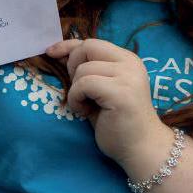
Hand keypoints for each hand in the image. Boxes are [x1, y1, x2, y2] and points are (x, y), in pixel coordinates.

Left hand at [46, 38, 168, 166]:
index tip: (50, 52)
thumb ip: (85, 70)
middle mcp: (130, 63)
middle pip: (87, 47)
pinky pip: (85, 84)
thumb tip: (58, 53)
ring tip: (85, 106)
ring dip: (75, 89)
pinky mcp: (121, 92)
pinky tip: (85, 112)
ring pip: (84, 69)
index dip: (68, 46)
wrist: (141, 150)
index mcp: (127, 60)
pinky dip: (76, 98)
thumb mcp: (98, 90)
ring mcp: (128, 76)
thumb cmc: (117, 122)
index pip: (91, 42)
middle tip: (79, 91)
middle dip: (73, 67)